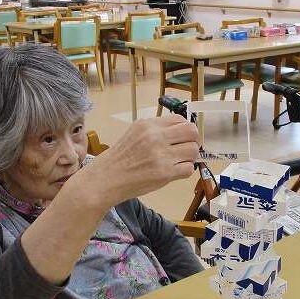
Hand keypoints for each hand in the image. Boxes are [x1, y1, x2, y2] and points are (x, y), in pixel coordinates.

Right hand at [80, 115, 199, 206]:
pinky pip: (188, 169)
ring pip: (193, 150)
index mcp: (148, 125)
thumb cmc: (119, 159)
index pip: (180, 119)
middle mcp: (155, 137)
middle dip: (193, 141)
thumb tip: (180, 132)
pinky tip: (174, 172)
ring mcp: (161, 155)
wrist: (106, 179)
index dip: (185, 130)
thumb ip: (155, 131)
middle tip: (187, 149)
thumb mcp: (134, 134)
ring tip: (179, 162)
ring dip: (190, 157)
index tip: (183, 138)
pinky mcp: (164, 173)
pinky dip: (184, 171)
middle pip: (192, 132)